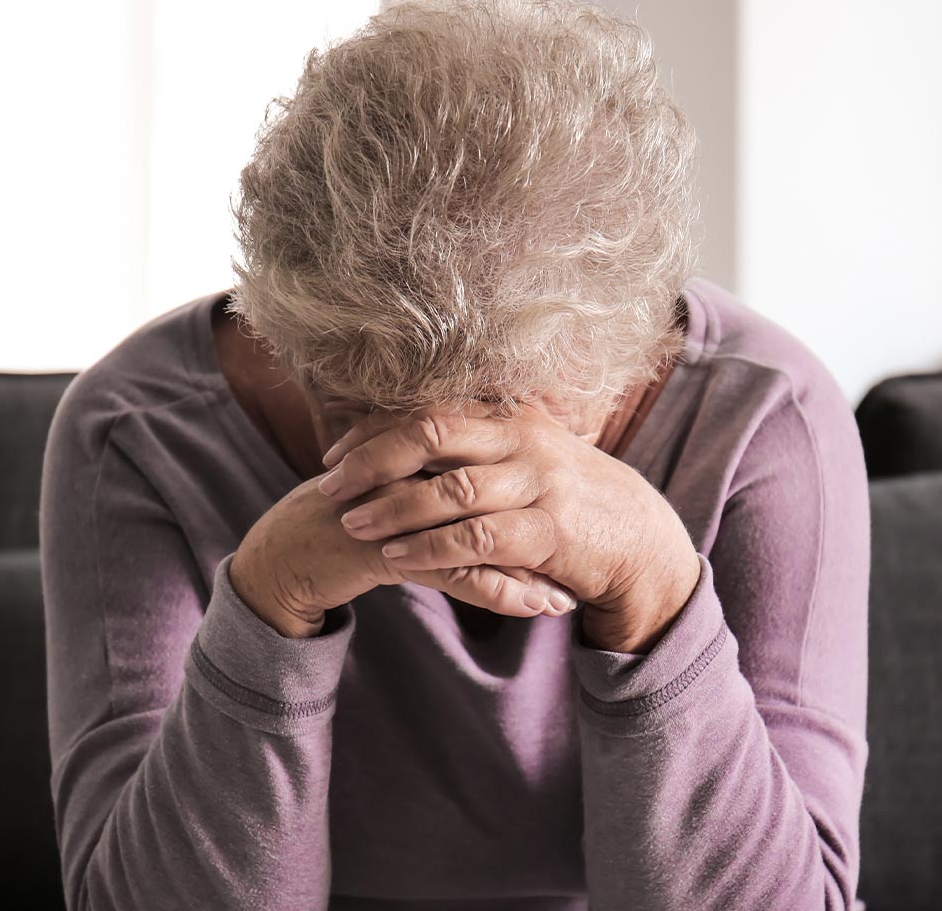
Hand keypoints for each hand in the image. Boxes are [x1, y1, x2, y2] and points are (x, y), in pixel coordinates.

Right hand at [231, 469, 577, 638]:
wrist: (282, 553)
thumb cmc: (345, 525)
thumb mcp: (402, 504)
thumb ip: (445, 494)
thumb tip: (503, 505)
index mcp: (419, 447)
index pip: (494, 468)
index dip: (538, 499)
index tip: (581, 533)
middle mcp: (410, 466)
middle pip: (496, 493)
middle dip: (544, 533)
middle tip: (587, 566)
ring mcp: (393, 501)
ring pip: (479, 530)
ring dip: (528, 568)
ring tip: (564, 600)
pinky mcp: (378, 541)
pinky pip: (450, 568)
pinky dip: (495, 591)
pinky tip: (529, 609)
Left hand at [316, 401, 701, 652]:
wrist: (642, 542)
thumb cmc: (569, 499)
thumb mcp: (525, 456)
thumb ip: (473, 446)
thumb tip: (401, 439)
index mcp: (509, 416)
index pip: (427, 410)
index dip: (373, 431)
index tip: (332, 453)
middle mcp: (523, 439)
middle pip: (430, 435)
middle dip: (371, 461)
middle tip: (328, 486)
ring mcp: (539, 483)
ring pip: (450, 489)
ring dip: (393, 509)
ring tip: (353, 525)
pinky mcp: (550, 530)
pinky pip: (477, 538)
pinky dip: (430, 548)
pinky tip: (397, 560)